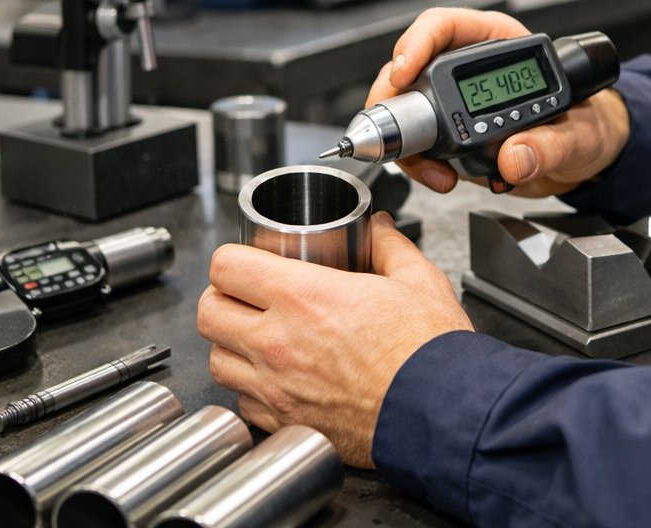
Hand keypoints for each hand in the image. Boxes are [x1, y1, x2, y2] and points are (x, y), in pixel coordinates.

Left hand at [198, 213, 472, 467]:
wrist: (442, 412)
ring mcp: (275, 387)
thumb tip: (378, 228)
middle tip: (248, 298)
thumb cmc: (429, 352)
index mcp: (304, 296)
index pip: (226, 267)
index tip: (250, 263)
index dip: (234, 260)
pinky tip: (280, 378)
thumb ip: (389, 246)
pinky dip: (252, 389)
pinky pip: (242, 402)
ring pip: (216, 360)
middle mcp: (278, 342)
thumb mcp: (417, 279)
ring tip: (261, 339)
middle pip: (208, 312)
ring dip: (232, 346)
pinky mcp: (284, 423)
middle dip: (224, 300)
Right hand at [370, 7, 630, 196]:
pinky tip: (440, 177)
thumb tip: (516, 157)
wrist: (587, 160)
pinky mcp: (450, 133)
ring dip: (407, 140)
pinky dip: (418, 161)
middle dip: (395, 97)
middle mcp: (469, 67)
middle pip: (410, 66)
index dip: (418, 42)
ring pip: (405, 106)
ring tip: (433, 170)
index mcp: (500, 43)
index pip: (445, 26)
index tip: (405, 69)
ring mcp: (454, 100)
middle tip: (401, 130)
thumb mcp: (580, 134)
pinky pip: (418, 141)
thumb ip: (552, 145)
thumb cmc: (588, 125)